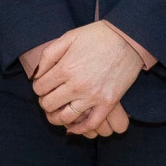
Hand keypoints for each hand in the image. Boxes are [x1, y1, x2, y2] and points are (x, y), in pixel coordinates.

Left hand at [28, 21, 142, 136]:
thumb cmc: (97, 36)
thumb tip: (37, 74)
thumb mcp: (68, 37)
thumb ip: (48, 55)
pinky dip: (79, 129)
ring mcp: (93, 97)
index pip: (40, 88)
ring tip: (56, 114)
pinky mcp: (108, 103)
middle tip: (49, 98)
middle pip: (49, 104)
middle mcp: (76, 86)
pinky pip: (91, 124)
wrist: (128, 39)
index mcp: (65, 68)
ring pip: (65, 118)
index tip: (43, 86)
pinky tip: (72, 127)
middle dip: (45, 102)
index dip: (38, 88)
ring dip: (56, 118)